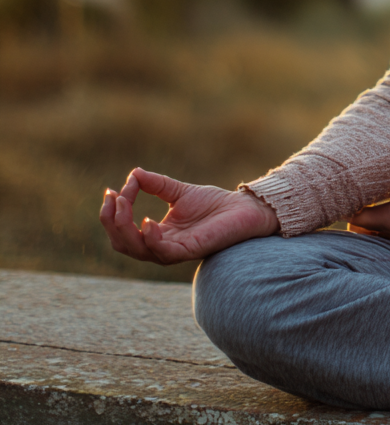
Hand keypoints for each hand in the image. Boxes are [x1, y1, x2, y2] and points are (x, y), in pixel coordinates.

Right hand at [99, 167, 278, 264]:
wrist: (242, 208)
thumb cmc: (214, 204)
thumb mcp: (179, 191)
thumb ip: (156, 184)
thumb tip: (133, 173)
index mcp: (156, 234)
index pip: (123, 229)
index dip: (114, 210)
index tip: (115, 188)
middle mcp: (161, 246)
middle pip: (122, 243)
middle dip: (111, 221)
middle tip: (113, 197)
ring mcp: (174, 250)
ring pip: (136, 250)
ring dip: (124, 227)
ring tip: (124, 204)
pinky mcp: (189, 250)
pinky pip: (163, 252)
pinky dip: (151, 239)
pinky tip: (147, 222)